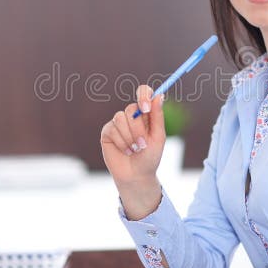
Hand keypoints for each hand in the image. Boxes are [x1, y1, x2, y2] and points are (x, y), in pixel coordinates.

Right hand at [100, 85, 165, 218]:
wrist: (137, 175)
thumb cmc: (150, 157)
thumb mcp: (158, 137)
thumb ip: (157, 116)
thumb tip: (159, 96)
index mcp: (146, 113)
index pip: (143, 92)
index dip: (143, 95)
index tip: (146, 108)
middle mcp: (131, 115)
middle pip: (131, 109)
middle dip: (138, 129)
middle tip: (143, 144)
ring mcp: (118, 123)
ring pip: (120, 119)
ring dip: (130, 138)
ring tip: (135, 149)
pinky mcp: (107, 131)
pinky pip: (112, 130)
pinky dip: (121, 143)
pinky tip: (126, 151)